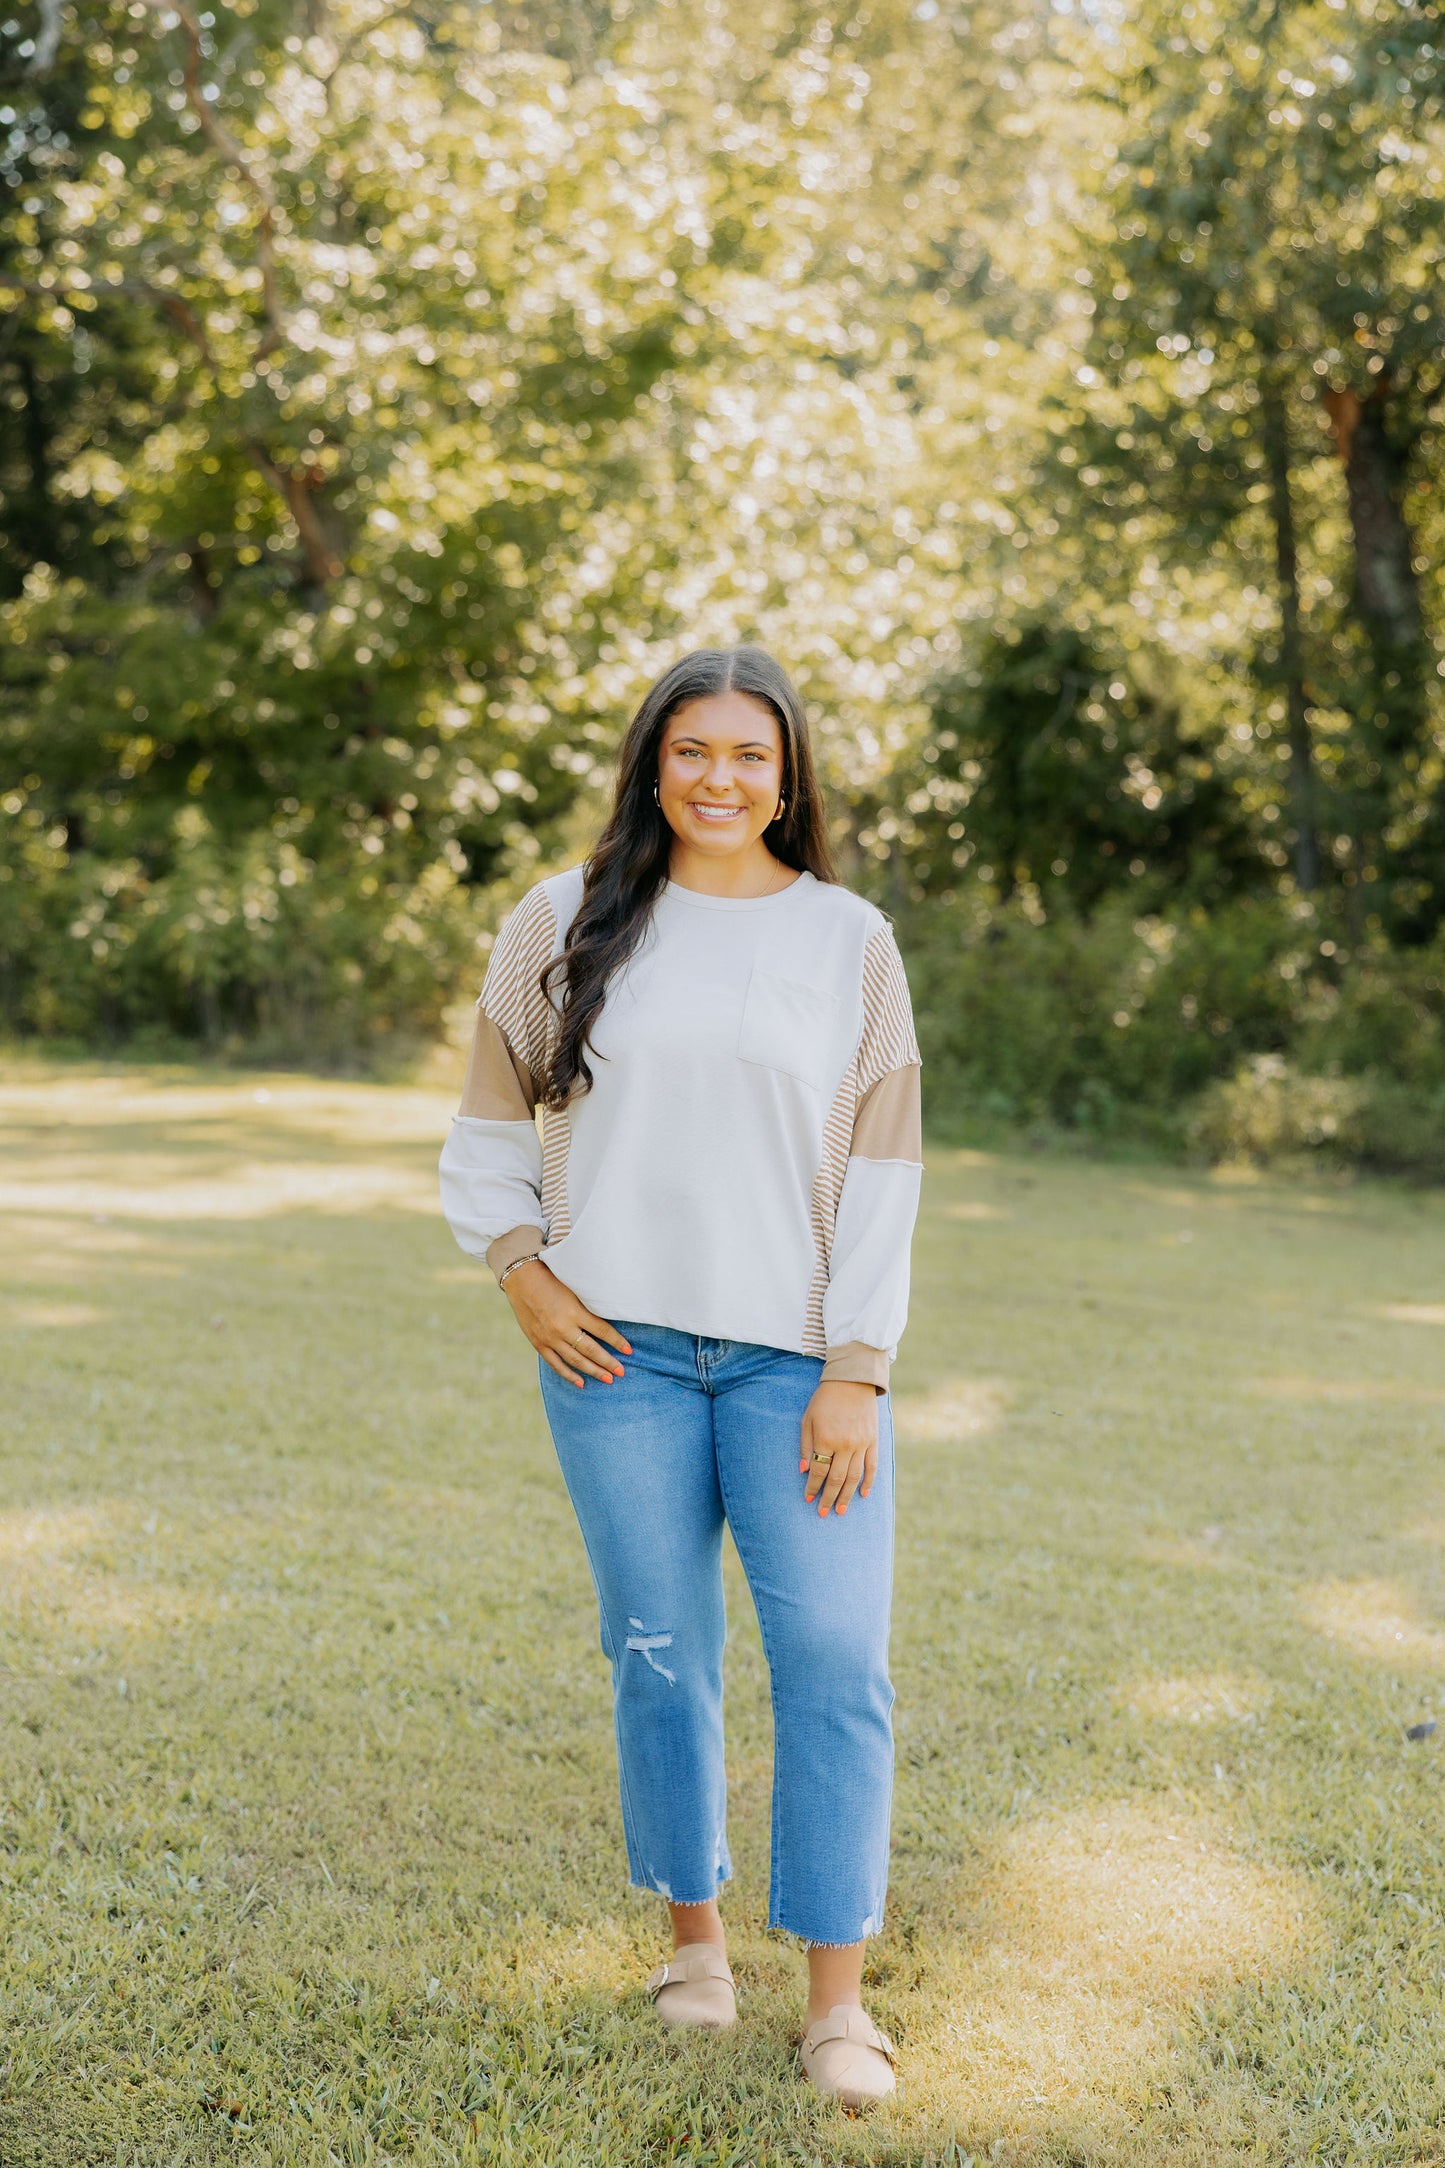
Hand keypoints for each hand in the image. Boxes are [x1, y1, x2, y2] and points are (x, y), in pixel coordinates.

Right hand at [501, 1260, 631, 1387]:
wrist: (521, 1279)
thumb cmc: (551, 1279)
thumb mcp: (574, 1289)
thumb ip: (588, 1306)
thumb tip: (609, 1322)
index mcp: (574, 1311)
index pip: (602, 1330)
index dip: (617, 1341)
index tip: (629, 1351)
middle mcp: (562, 1327)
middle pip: (591, 1349)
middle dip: (608, 1362)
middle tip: (622, 1372)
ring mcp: (549, 1338)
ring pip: (575, 1360)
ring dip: (593, 1371)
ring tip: (608, 1379)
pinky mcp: (538, 1343)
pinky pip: (556, 1363)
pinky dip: (568, 1374)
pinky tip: (581, 1383)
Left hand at [801, 1380, 878, 1518]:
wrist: (852, 1380)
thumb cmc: (825, 1400)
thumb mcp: (808, 1419)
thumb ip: (806, 1446)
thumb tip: (804, 1471)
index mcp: (826, 1439)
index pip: (819, 1471)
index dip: (812, 1488)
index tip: (808, 1499)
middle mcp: (845, 1444)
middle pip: (836, 1479)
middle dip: (828, 1498)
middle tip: (823, 1513)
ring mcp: (861, 1444)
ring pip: (854, 1477)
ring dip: (847, 1496)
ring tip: (840, 1511)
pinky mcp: (873, 1441)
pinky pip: (872, 1466)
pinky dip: (869, 1482)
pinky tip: (864, 1495)